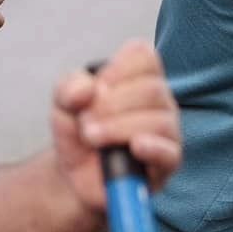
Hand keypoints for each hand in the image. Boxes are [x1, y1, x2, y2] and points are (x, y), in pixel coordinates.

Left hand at [49, 40, 181, 219]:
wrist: (74, 175)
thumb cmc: (77, 132)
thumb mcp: (62, 105)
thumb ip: (69, 88)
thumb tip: (88, 89)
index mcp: (139, 78)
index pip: (145, 56)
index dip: (119, 68)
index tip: (98, 87)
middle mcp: (160, 101)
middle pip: (151, 89)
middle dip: (112, 105)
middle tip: (86, 123)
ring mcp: (168, 131)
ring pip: (158, 120)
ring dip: (119, 129)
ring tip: (93, 139)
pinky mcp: (167, 162)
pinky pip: (169, 152)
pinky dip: (152, 147)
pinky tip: (134, 148)